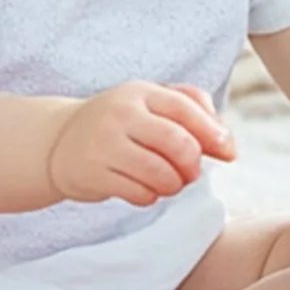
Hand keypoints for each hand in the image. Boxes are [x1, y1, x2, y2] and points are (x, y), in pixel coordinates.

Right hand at [48, 81, 235, 206]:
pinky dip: (152, 197)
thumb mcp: (153, 105)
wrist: (60, 141)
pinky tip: (147, 190)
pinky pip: (139, 193)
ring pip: (160, 173)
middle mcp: (121, 114)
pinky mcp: (92, 174)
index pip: (186, 108)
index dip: (214, 133)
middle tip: (192, 173)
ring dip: (175, 185)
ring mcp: (104, 144)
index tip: (229, 153)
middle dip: (194, 164)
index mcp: (141, 92)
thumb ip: (196, 112)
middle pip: (178, 143)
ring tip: (172, 183)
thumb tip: (228, 147)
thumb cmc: (123, 123)